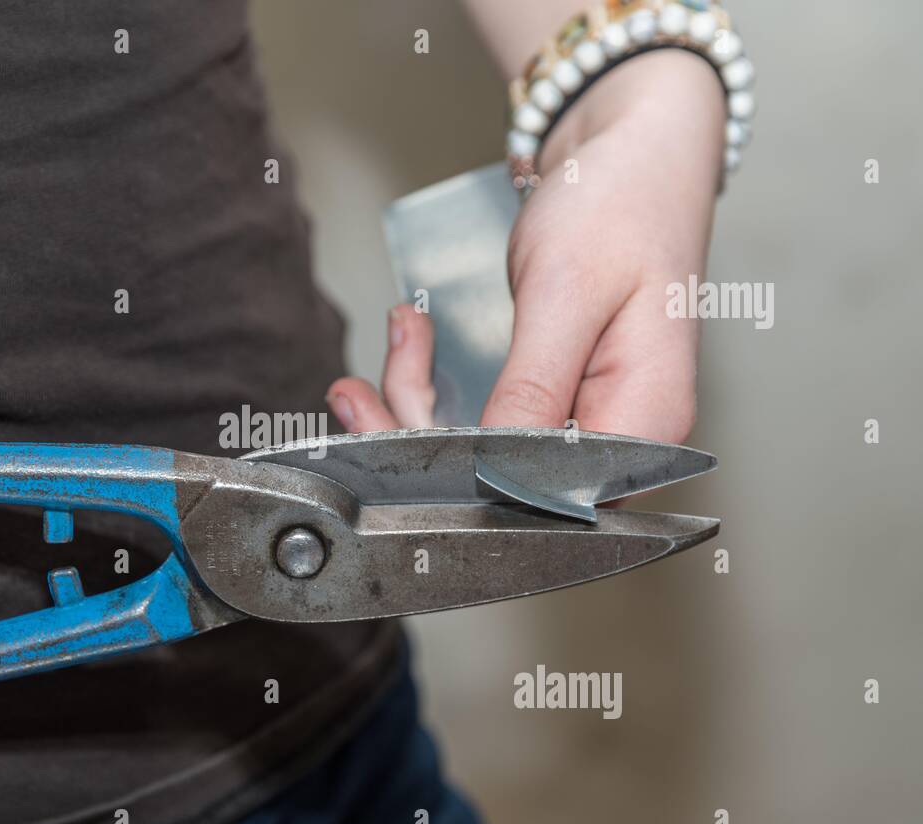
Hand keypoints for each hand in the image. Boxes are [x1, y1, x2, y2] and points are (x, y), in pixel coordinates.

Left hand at [327, 51, 724, 442]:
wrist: (634, 149)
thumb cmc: (622, 203)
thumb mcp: (567, 292)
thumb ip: (533, 387)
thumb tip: (498, 472)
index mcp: (646, 420)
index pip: (543, 492)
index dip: (462, 478)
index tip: (394, 438)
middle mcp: (621, 431)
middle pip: (503, 476)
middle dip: (419, 433)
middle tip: (360, 395)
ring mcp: (588, 415)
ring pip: (481, 446)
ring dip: (418, 399)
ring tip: (394, 340)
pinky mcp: (556, 395)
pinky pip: (487, 411)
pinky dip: (438, 380)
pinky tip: (414, 340)